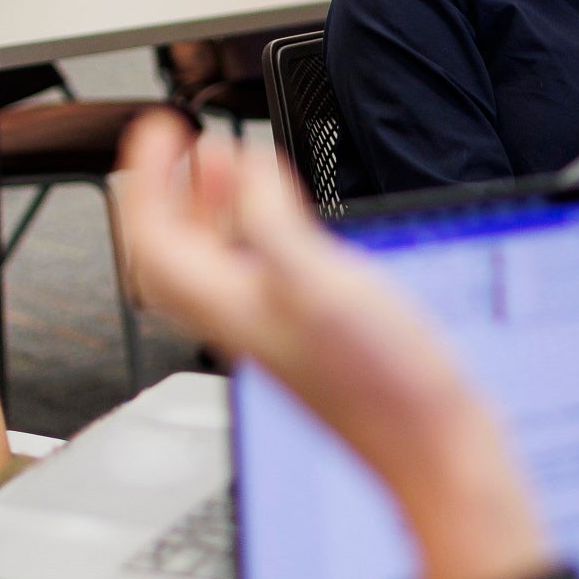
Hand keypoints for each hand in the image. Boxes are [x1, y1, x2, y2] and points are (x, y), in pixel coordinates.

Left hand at [114, 116, 552, 578]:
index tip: (158, 130)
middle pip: (177, 247)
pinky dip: (259, 228)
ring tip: (223, 161)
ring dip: (213, 204)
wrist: (432, 448)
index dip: (146, 178)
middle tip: (181, 142)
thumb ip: (271, 221)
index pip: (155, 237)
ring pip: (217, 256)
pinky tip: (286, 215)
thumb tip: (240, 166)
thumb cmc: (381, 385)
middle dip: (172, 187)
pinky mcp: (312, 330)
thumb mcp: (318, 283)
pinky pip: (262, 268)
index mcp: (228, 306)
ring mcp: (276, 325)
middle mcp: (242, 318)